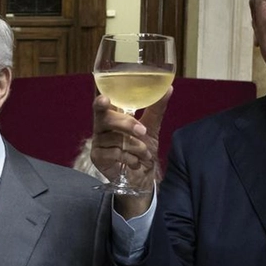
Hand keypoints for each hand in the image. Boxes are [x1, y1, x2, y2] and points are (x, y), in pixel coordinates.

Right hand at [91, 90, 169, 217]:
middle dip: (126, 124)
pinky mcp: (97, 157)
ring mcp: (98, 142)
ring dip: (135, 146)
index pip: (101, 104)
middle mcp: (101, 127)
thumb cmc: (142, 150)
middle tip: (142, 131)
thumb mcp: (152, 128)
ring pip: (113, 138)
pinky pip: (113, 153)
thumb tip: (168, 88)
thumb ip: (156, 108)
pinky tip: (135, 163)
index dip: (101, 101)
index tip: (105, 100)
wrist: (142, 177)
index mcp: (112, 116)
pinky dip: (129, 158)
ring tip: (144, 153)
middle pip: (105, 118)